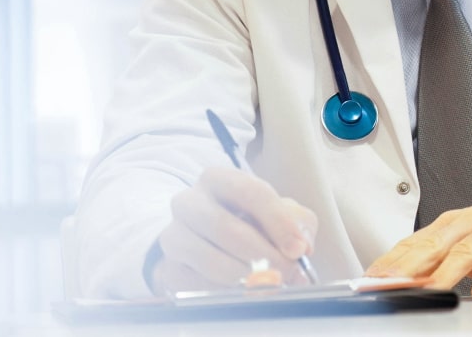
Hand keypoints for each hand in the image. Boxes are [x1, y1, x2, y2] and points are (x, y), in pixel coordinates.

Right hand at [150, 166, 317, 293]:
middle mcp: (189, 202)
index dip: (278, 222)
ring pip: (210, 259)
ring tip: (269, 282)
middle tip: (288, 271)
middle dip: (263, 254)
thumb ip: (298, 223)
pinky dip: (226, 291)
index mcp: (219, 179)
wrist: (212, 246)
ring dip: (246, 276)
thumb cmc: (251, 223)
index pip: (250, 193)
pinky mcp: (170, 267)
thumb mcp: (280, 214)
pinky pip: (198, 285)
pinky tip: (244, 290)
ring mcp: (174, 235)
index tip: (298, 248)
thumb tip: (302, 245)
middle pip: (226, 228)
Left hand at [364, 184, 471, 298]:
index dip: (392, 259)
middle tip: (389, 283)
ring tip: (430, 289)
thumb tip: (409, 281)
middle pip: (436, 242)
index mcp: (455, 221)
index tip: (371, 278)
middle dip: (409, 264)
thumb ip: (444, 258)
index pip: (416, 240)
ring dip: (447, 270)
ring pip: (469, 248)